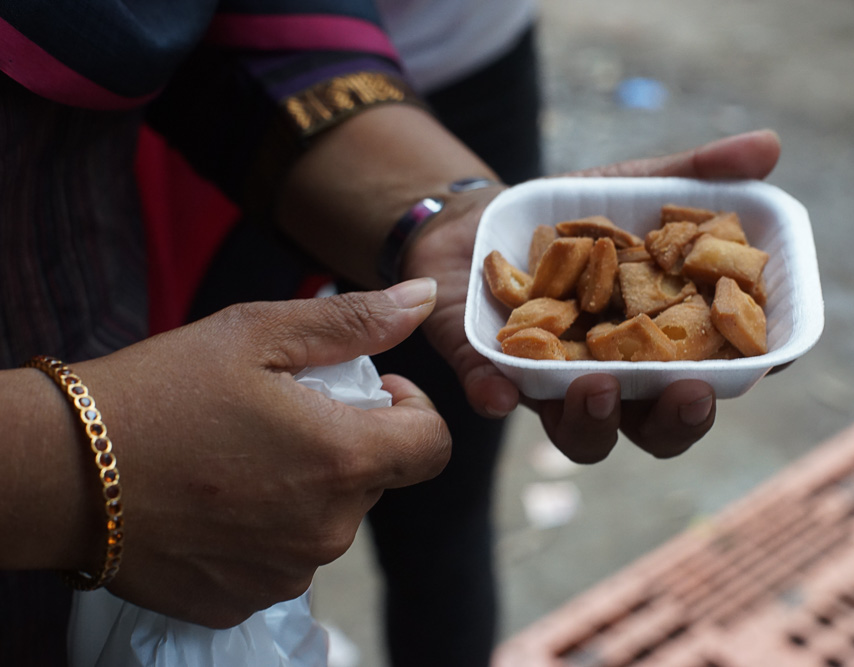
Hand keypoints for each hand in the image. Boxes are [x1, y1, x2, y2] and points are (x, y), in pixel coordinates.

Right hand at [76, 279, 449, 627]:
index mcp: (343, 459)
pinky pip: (284, 558)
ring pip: (329, 519)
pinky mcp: (244, 598)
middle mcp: (327, 528)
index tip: (370, 393)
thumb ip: (354, 321)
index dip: (411, 411)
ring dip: (307, 487)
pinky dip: (267, 528)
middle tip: (285, 414)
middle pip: (375, 479)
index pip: (432, 445)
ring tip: (243, 455)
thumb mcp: (259, 333)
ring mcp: (286, 572)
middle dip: (347, 442)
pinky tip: (220, 501)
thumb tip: (424, 299)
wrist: (62, 471)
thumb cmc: (161, 391)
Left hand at [404, 129, 780, 461]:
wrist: (482, 219)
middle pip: (657, 426)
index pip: (712, 376)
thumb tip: (768, 145)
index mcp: (659, 343)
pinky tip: (498, 390)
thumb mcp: (633, 189)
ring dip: (594, 421)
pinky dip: (497, 396)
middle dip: (676, 420)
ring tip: (596, 386)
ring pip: (583, 433)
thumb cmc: (574, 221)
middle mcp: (615, 377)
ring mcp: (554, 383)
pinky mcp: (492, 373)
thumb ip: (694, 175)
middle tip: (688, 392)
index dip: (739, 379)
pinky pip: (494, 397)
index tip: (766, 362)